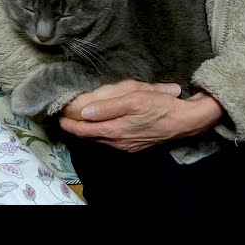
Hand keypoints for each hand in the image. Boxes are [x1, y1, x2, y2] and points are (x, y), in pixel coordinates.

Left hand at [59, 80, 223, 152]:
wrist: (184, 120)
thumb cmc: (160, 106)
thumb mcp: (134, 99)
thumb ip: (108, 106)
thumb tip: (85, 112)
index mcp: (115, 129)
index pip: (84, 129)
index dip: (70, 124)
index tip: (59, 117)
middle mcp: (118, 141)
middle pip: (89, 136)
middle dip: (75, 129)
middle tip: (64, 119)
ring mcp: (126, 145)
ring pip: (99, 139)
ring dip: (87, 132)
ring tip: (78, 123)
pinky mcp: (134, 144)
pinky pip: (111, 141)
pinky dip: (100, 134)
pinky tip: (101, 127)